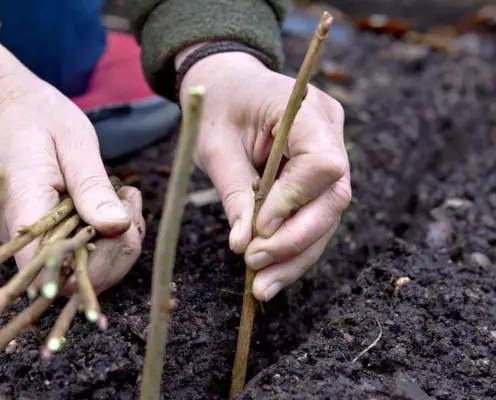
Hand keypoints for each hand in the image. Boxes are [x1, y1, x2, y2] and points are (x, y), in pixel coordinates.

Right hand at [0, 38, 144, 292]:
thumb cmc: (33, 116)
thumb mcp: (72, 141)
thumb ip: (92, 187)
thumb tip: (117, 227)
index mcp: (26, 214)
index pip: (58, 273)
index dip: (99, 265)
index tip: (124, 224)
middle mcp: (25, 238)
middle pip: (77, 280)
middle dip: (119, 251)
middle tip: (131, 203)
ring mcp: (35, 239)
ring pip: (83, 270)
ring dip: (118, 243)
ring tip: (127, 198)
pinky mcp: (46, 233)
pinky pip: (80, 252)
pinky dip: (108, 236)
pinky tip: (118, 203)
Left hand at [177, 44, 350, 301]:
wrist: (230, 86)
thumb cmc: (218, 107)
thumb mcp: (214, 145)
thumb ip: (234, 192)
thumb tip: (243, 245)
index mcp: (306, 110)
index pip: (322, 163)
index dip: (293, 201)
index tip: (258, 230)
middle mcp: (330, 132)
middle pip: (332, 198)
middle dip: (295, 240)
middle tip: (256, 268)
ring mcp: (331, 154)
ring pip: (326, 216)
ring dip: (295, 256)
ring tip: (262, 288)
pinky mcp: (320, 177)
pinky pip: (314, 217)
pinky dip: (293, 249)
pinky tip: (270, 276)